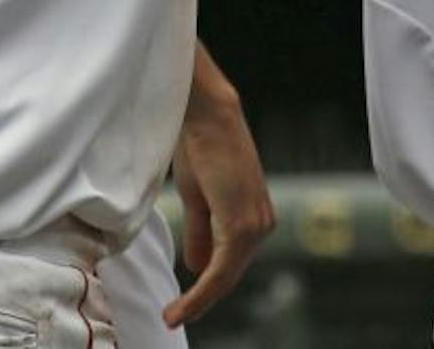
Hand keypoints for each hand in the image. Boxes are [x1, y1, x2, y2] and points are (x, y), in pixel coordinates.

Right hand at [163, 81, 274, 326]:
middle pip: (229, 275)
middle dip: (201, 300)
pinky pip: (221, 271)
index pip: (231, 264)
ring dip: (198, 300)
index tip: (180, 307)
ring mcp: (256, 226)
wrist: (206, 115)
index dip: (206, 289)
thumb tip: (197, 266)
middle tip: (171, 317)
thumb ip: (201, 232)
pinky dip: (201, 292)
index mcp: (255, 216)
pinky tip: (182, 307)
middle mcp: (262, 224)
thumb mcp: (198, 198)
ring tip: (171, 316)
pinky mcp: (242, 226)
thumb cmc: (201, 146)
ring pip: (225, 277)